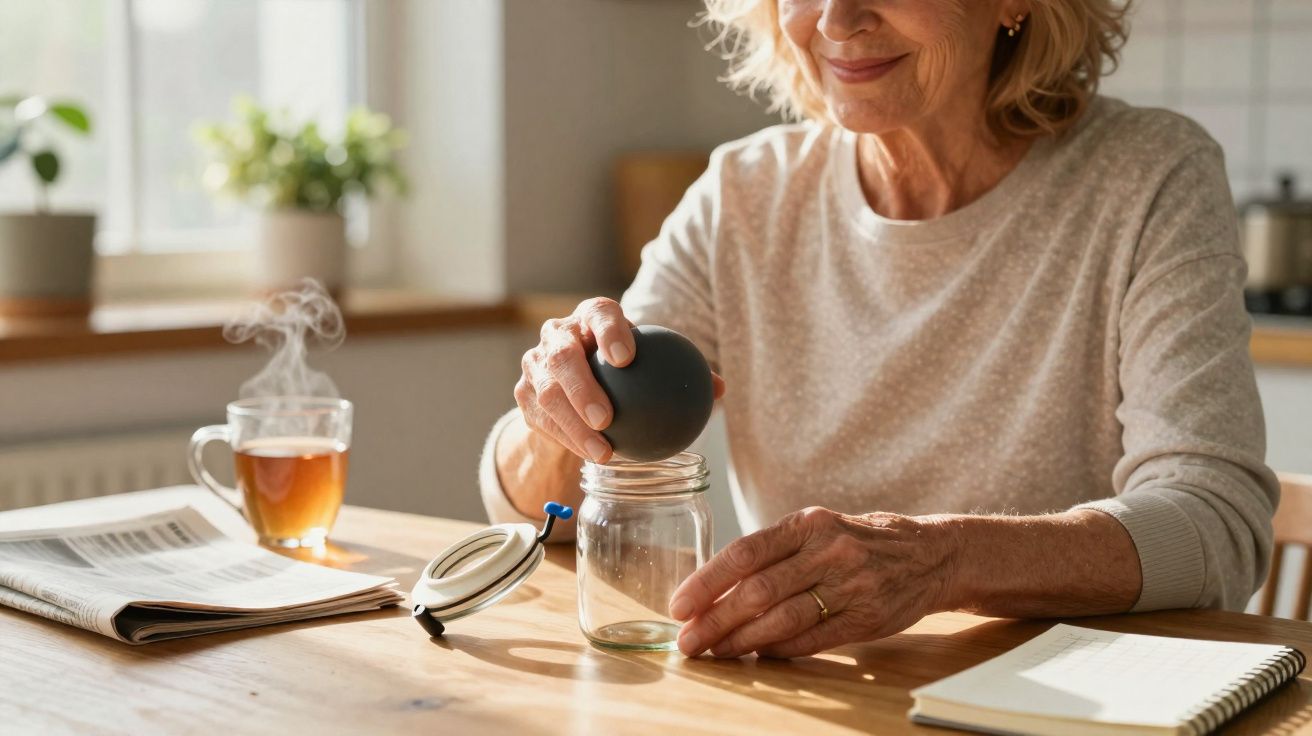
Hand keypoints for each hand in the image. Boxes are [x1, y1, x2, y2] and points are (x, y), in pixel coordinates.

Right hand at [516, 297, 724, 462]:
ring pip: (547, 394)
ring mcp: (534, 363)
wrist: (575, 382)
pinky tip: (592, 458)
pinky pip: (542, 420)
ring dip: (574, 426)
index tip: (627, 358)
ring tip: (604, 451)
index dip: (610, 331)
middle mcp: (557, 334)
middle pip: (562, 356)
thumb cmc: (626, 370)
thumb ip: (681, 372)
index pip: (599, 314)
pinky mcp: (523, 394)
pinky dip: (567, 440)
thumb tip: (719, 389)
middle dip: (581, 387)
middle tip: (608, 418)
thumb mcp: (649, 365)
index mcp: (591, 316)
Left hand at [667, 507, 955, 658]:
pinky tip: (758, 655)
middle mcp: (829, 550)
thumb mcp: (817, 529)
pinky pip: (812, 639)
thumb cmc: (858, 541)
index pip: (745, 553)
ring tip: (715, 652)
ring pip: (783, 619)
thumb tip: (714, 588)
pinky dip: (780, 650)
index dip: (706, 582)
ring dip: (742, 641)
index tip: (679, 605)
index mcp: (808, 523)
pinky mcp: (867, 618)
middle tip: (688, 641)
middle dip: (716, 620)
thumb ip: (774, 552)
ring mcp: (851, 585)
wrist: (930, 553)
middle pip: (758, 591)